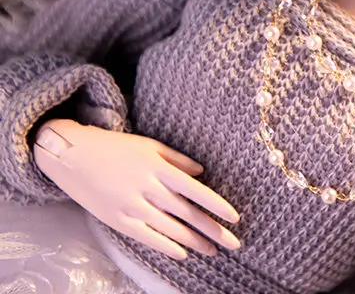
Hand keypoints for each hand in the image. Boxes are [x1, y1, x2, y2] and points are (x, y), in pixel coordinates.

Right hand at [33, 119, 240, 259]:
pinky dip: (166, 246)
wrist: (74, 156)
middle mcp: (150, 190)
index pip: (196, 191)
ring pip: (171, 229)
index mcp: (160, 169)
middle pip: (187, 214)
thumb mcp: (150, 145)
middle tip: (233, 243)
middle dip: (212, 230)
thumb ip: (177, 159)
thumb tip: (201, 173)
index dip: (216, 205)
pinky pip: (147, 237)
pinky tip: (183, 253)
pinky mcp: (118, 221)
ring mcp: (133, 207)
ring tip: (213, 250)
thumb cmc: (116, 147)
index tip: (234, 217)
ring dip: (194, 242)